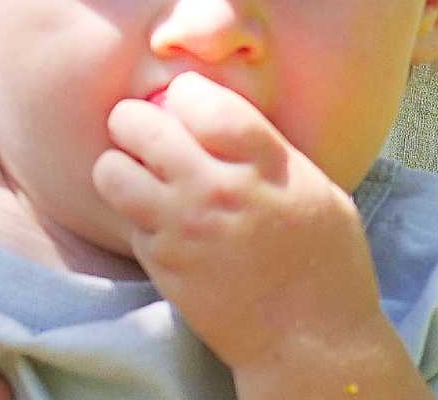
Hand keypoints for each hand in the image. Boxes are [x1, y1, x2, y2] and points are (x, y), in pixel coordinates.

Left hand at [91, 71, 397, 379]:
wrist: (310, 343)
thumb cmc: (326, 264)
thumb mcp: (316, 188)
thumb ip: (266, 149)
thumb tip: (219, 116)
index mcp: (263, 163)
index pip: (195, 96)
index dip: (185, 93)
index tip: (188, 104)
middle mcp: (216, 189)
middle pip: (137, 123)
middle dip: (137, 122)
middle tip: (151, 135)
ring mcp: (182, 228)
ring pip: (110, 171)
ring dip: (122, 167)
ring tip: (144, 176)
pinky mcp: (162, 265)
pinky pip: (125, 219)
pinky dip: (135, 214)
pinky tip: (161, 221)